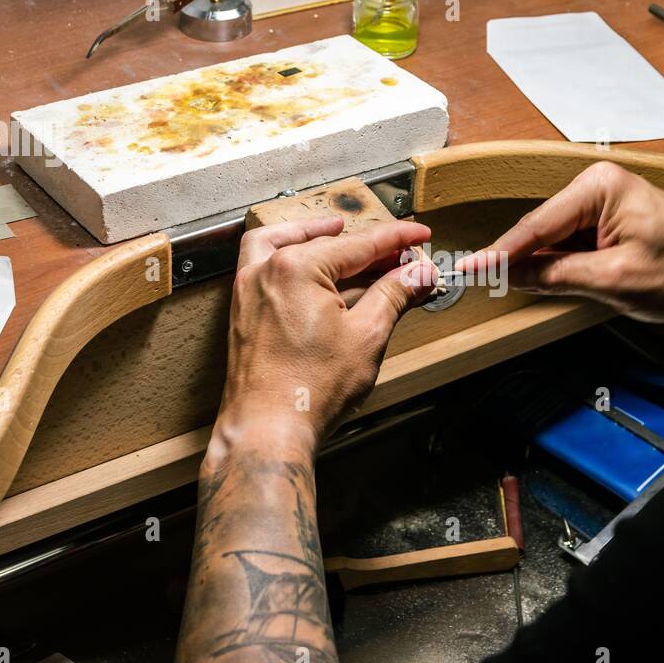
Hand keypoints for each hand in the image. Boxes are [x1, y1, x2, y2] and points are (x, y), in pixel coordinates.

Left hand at [208, 216, 438, 464]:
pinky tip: (305, 267)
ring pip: (284, 245)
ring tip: (339, 232)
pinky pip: (264, 266)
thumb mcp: (367, 335)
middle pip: (327, 244)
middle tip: (400, 255)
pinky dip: (285, 255)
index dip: (397, 239)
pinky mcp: (244, 311)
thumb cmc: (309, 389)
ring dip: (313, 234)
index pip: (360, 244)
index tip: (419, 235)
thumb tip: (417, 273)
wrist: (268, 430)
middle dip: (367, 247)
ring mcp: (249, 290)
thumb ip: (393, 295)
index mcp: (298, 268)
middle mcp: (267, 270)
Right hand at [458, 162, 663, 322]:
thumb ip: (558, 275)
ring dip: (538, 264)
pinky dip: (558, 263)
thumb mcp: (615, 280)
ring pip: (552, 238)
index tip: (468, 270)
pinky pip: (570, 243)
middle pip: (540, 229)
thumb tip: (511, 275)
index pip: (537, 225)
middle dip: (515, 258)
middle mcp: (598, 185)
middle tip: (479, 282)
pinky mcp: (608, 220)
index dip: (500, 253)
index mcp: (600, 187)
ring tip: (514, 285)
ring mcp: (603, 202)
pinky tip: (545, 280)